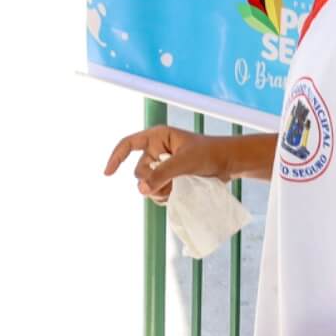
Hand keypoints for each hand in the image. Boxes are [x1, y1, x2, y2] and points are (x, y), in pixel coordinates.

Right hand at [103, 125, 229, 202]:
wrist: (228, 163)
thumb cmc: (208, 154)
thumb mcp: (184, 162)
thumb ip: (162, 174)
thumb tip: (140, 189)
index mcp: (156, 138)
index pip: (128, 145)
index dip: (116, 158)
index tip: (108, 174)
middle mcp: (156, 152)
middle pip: (139, 171)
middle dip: (151, 181)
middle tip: (169, 184)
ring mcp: (163, 167)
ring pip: (147, 185)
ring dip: (158, 191)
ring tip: (176, 190)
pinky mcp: (170, 179)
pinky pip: (157, 192)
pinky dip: (163, 197)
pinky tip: (176, 196)